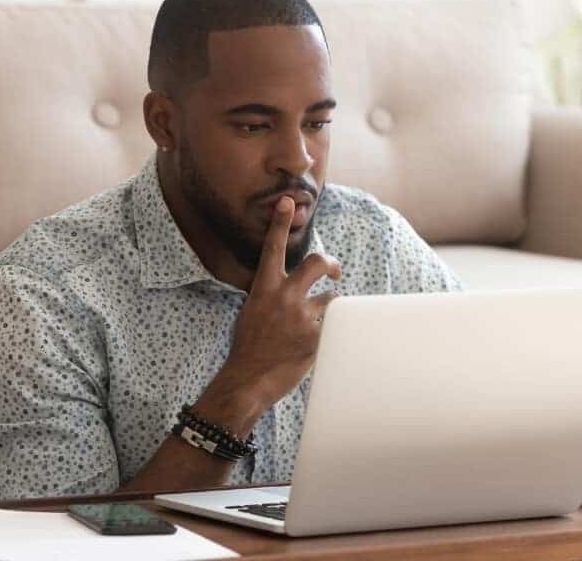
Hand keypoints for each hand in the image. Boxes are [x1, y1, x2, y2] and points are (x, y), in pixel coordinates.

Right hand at [195, 196, 340, 432]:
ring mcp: (301, 316)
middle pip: (317, 263)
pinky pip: (334, 327)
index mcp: (264, 288)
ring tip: (313, 329)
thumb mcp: (252, 313)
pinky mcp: (316, 337)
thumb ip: (272, 296)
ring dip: (328, 313)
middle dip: (330, 264)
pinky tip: (314, 348)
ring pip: (331, 301)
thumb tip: (290, 288)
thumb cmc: (248, 349)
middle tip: (334, 272)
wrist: (247, 380)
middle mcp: (284, 297)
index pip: (273, 248)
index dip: (280, 222)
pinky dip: (329, 336)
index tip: (287, 201)